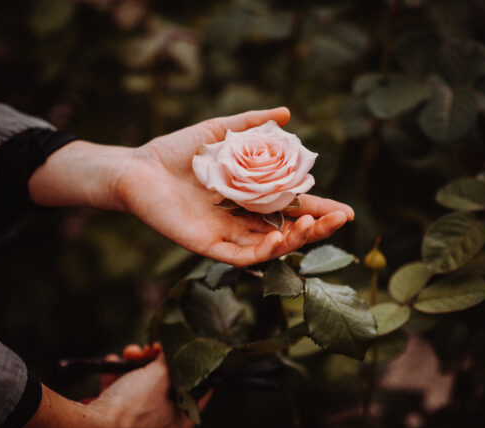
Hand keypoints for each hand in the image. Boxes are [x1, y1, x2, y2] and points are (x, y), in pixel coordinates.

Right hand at [8, 344, 209, 427]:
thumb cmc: (132, 407)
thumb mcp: (158, 375)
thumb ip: (168, 359)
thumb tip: (171, 347)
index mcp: (181, 423)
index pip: (198, 390)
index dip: (190, 365)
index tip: (182, 349)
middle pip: (165, 386)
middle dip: (153, 362)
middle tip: (148, 349)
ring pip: (140, 389)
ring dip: (132, 367)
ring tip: (125, 354)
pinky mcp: (114, 427)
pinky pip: (120, 397)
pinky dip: (116, 380)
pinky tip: (110, 365)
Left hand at [120, 107, 353, 265]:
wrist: (139, 168)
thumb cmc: (177, 151)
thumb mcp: (220, 132)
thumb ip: (251, 125)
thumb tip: (287, 113)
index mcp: (250, 195)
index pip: (292, 205)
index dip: (319, 208)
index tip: (346, 210)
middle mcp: (243, 218)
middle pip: (288, 229)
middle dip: (316, 227)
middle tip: (340, 218)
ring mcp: (227, 234)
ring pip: (269, 246)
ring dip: (295, 239)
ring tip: (312, 224)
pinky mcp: (208, 246)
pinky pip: (241, 256)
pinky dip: (263, 252)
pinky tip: (279, 239)